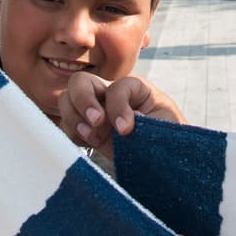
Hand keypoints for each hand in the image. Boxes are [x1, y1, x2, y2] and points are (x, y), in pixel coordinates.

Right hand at [60, 73, 185, 157]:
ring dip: (74, 118)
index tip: (125, 129)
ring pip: (66, 100)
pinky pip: (66, 126)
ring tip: (92, 137)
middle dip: (83, 100)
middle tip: (96, 123)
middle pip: (80, 81)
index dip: (118, 106)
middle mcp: (109, 94)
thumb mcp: (165, 125)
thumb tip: (120, 125)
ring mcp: (94, 110)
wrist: (164, 154)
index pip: (117, 87)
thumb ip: (145, 123)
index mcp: (133, 87)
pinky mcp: (86, 129)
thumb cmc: (168, 134)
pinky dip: (72, 135)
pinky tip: (89, 144)